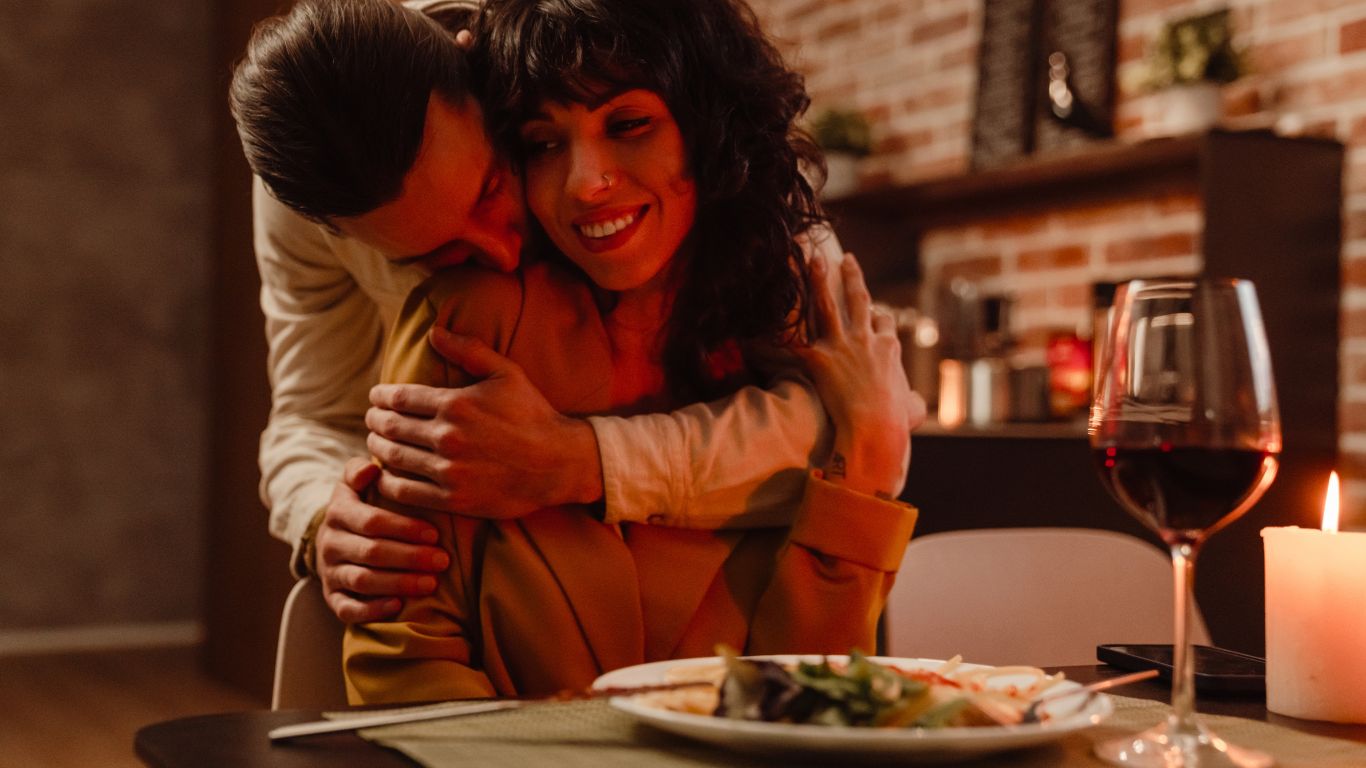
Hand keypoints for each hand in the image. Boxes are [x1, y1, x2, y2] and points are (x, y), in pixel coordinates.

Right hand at [316, 459, 449, 622]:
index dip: (404, 528)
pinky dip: (372, 609)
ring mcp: (330, 572)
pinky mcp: (332, 597)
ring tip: (431, 583)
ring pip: (362, 580)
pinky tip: (398, 605)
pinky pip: (347, 609)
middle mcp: (330, 543)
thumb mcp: (356, 484)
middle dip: (410, 557)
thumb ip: (360, 471)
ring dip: (399, 583)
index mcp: (338, 512)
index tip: (436, 533)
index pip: (372, 521)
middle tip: (443, 561)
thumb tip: (372, 467)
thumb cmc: (361, 508)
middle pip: (371, 552)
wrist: (335, 539)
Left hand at [365, 327, 603, 515]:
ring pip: (393, 457)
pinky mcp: (453, 498)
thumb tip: (434, 332)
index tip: (376, 396)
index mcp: (455, 404)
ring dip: (377, 447)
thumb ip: (469, 350)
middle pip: (390, 426)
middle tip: (371, 419)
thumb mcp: (507, 373)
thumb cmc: (533, 414)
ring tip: (376, 442)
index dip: (381, 396)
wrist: (559, 463)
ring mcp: (448, 470)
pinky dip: (387, 481)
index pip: (399, 398)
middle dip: (375, 420)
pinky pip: (404, 491)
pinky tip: (385, 474)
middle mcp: (447, 436)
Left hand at [795, 253, 925, 496]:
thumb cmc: (895, 422)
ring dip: (818, 280)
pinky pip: (795, 340)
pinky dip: (779, 329)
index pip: (884, 322)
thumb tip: (914, 407)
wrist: (875, 424)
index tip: (874, 311)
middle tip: (846, 259)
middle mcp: (865, 339)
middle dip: (852, 276)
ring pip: (827, 305)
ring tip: (811, 261)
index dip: (879, 315)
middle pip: (858, 299)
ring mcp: (841, 345)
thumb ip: (911, 403)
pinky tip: (767, 316)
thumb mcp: (911, 409)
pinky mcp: (819, 359)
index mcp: (888, 348)